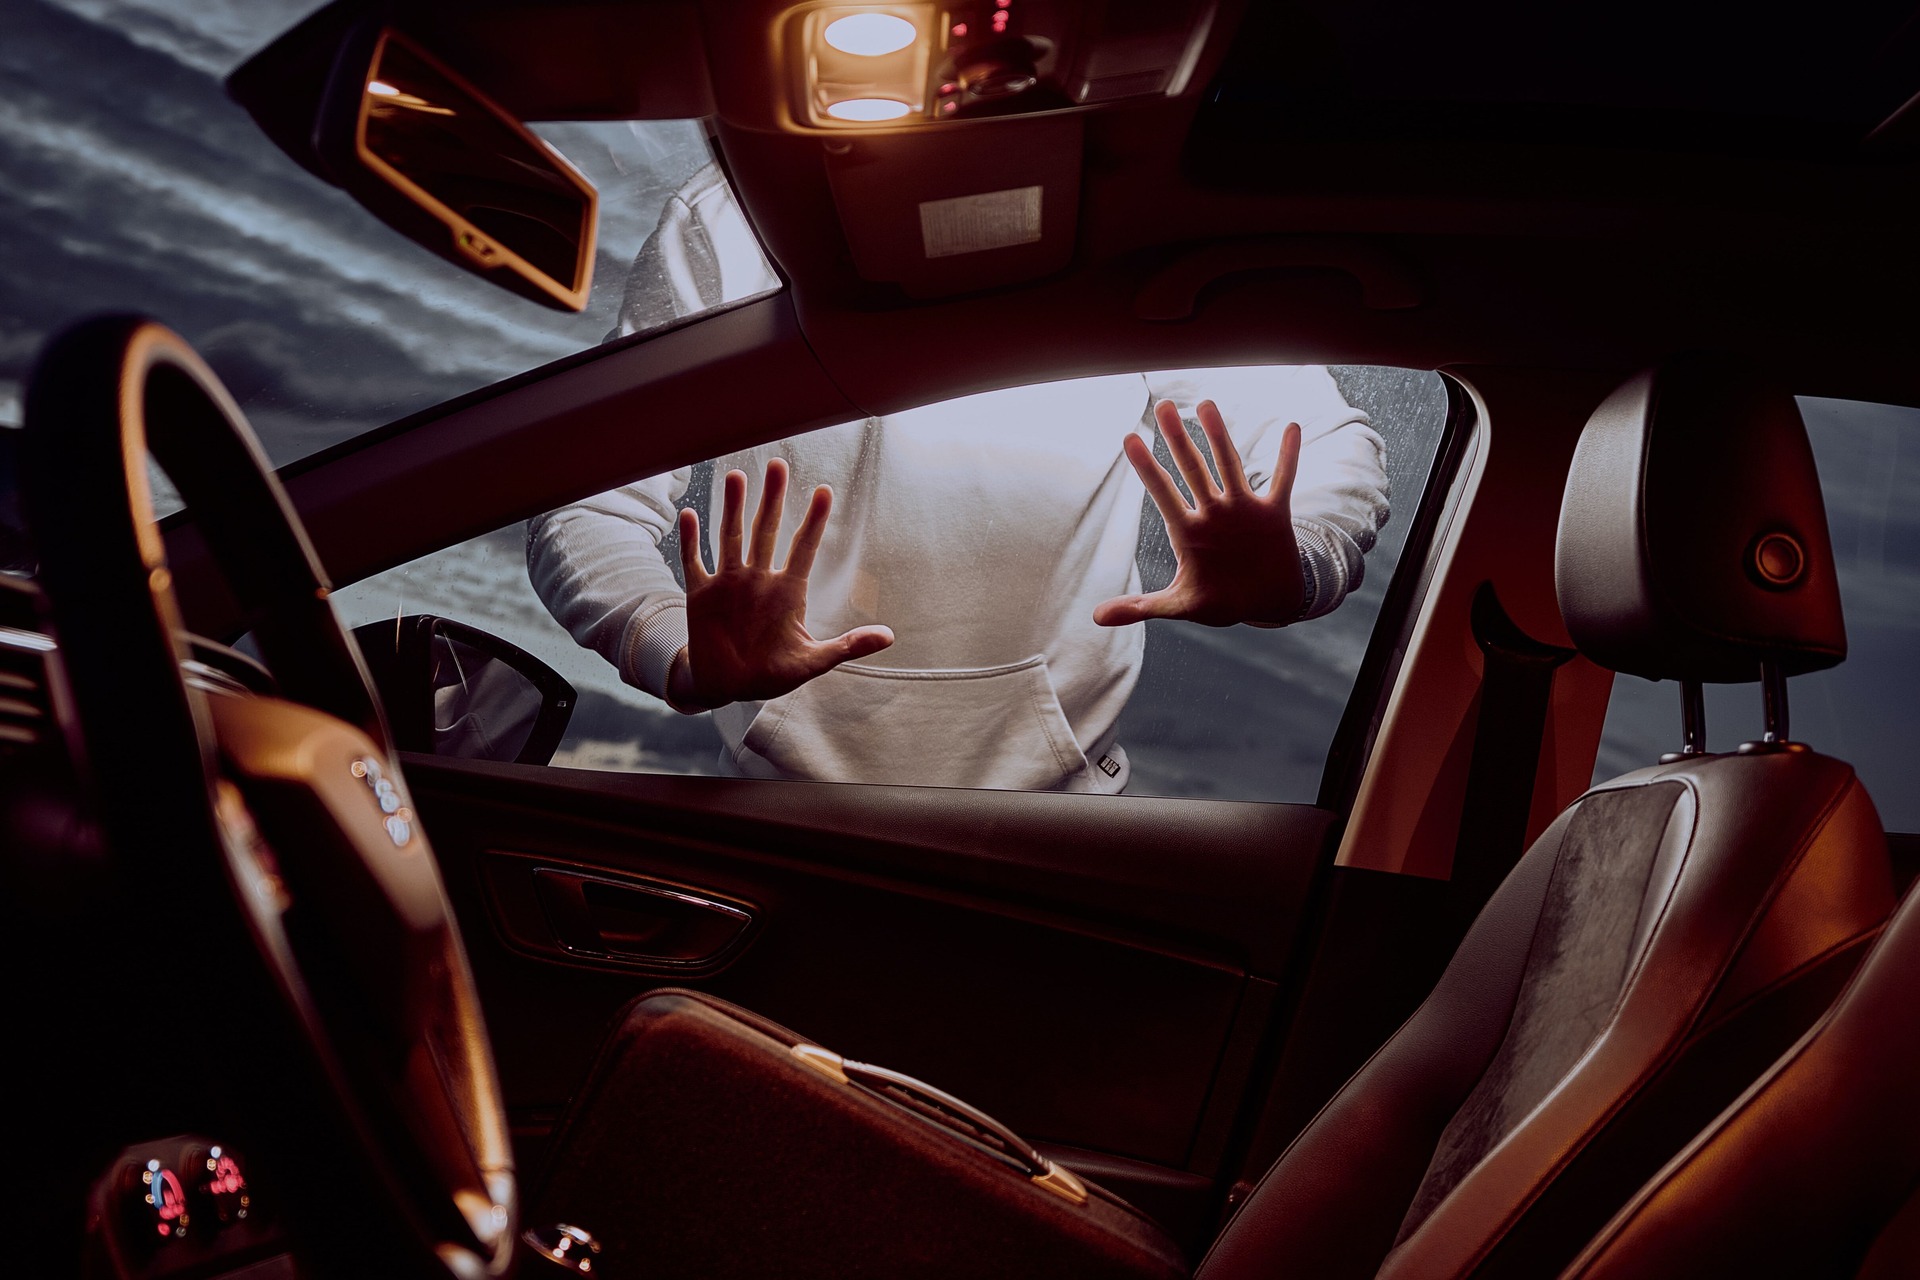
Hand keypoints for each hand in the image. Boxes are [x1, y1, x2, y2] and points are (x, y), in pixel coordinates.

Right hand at [672, 458, 892, 708]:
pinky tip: (691, 514)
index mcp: (787, 592)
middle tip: (778, 464)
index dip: (814, 521)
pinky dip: (691, 540)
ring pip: (732, 536)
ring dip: (733, 508)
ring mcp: (729, 584)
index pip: (804, 548)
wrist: (727, 687)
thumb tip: (890, 636)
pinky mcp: (700, 594)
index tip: (825, 492)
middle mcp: (759, 580)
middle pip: (767, 530)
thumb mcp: (812, 661)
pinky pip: (694, 562)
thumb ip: (847, 646)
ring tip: (737, 476)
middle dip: (773, 499)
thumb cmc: (771, 673)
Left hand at [1094, 399, 1306, 628]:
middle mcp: (1213, 513)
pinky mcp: (1273, 513)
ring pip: (1229, 465)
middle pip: (1192, 469)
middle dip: (1178, 439)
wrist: (1264, 602)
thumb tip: (1097, 618)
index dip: (1147, 468)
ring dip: (1219, 436)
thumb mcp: (1180, 605)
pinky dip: (1288, 456)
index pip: (1163, 493)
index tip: (1129, 439)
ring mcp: (1243, 510)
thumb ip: (1141, 607)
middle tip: (1163, 406)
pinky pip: (1282, 479)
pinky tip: (1291, 427)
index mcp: (1188, 531)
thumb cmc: (1220, 600)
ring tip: (1206, 404)